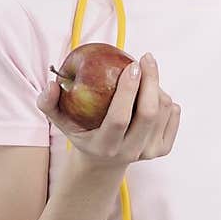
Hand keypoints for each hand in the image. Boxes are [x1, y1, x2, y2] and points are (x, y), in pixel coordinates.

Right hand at [36, 52, 180, 168]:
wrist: (103, 161)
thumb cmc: (80, 131)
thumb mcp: (60, 121)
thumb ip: (48, 103)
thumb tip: (52, 83)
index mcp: (105, 145)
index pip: (120, 118)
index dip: (128, 90)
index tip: (132, 64)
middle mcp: (129, 152)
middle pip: (148, 113)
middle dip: (151, 80)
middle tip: (145, 58)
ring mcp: (148, 153)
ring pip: (163, 110)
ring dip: (156, 87)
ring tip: (143, 77)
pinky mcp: (162, 149)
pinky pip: (173, 115)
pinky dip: (167, 99)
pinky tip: (154, 92)